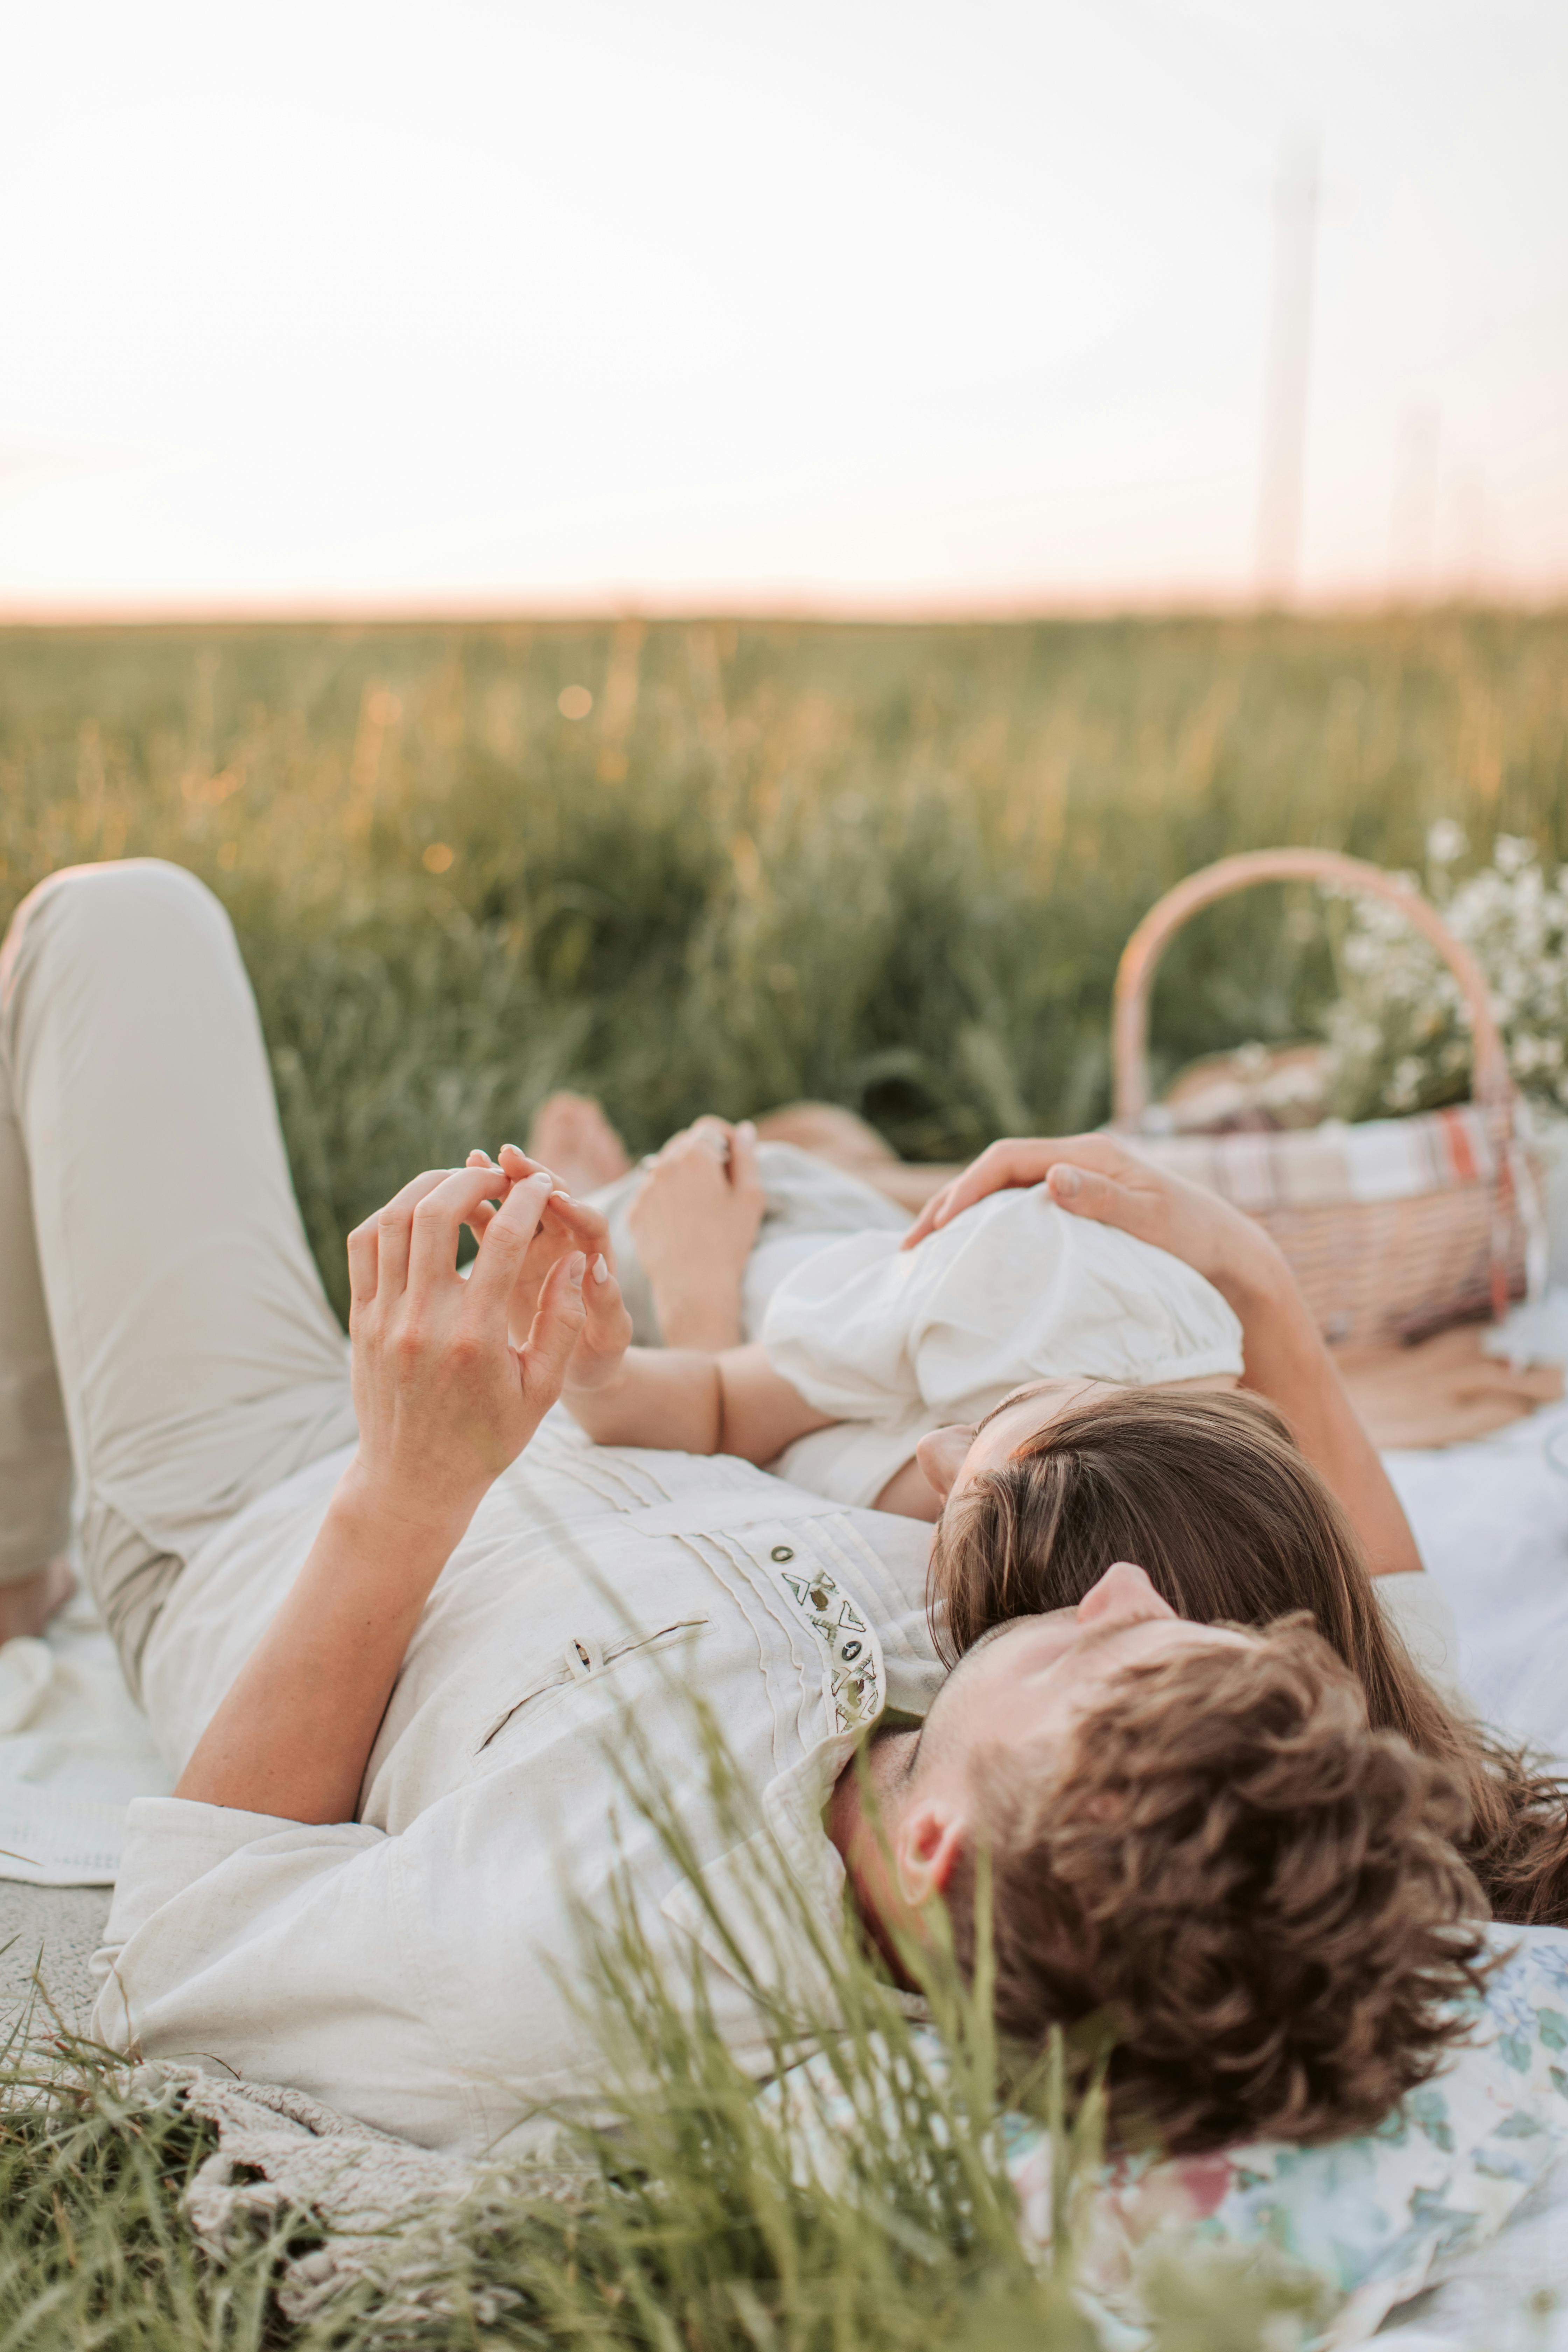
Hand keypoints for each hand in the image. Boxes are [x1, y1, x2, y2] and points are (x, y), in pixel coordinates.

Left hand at [345, 1162, 585, 1536]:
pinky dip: (392, 1214)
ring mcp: (383, 1319)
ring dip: (429, 1187)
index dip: (528, 1199)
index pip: (502, 1240)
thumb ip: (564, 1321)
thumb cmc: (488, 1438)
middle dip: (474, 1180)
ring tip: (462, 1184)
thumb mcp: (542, 1389)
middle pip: (436, 1212)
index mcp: (475, 1338)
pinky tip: (421, 1211)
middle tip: (501, 1177)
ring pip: (394, 1220)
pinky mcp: (360, 1321)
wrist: (413, 1480)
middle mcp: (422, 1322)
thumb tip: (576, 1259)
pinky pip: (365, 1246)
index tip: (544, 1185)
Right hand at [467, 1145, 633, 1391]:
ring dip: (499, 1180)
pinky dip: (474, 1203)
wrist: (573, 1371)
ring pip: (519, 1202)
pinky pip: (491, 1220)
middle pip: (554, 1198)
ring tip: (474, 1160)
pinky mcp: (508, 1253)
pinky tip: (450, 1187)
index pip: (590, 1224)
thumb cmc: (596, 1360)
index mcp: (596, 1261)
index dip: (575, 1209)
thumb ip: (608, 1306)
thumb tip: (596, 1266)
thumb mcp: (608, 1338)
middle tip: (509, 1157)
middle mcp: (567, 1244)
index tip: (555, 1198)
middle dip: (532, 1176)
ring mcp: (536, 1246)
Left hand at [627, 1117, 764, 1349]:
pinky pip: (652, 1192)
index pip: (709, 1127)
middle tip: (723, 1186)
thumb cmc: (729, 1242)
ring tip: (702, 1208)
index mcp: (695, 1155)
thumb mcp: (750, 1196)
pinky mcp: (635, 1211)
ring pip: (666, 1167)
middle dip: (705, 1156)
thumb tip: (744, 1130)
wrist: (693, 1286)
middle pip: (686, 1144)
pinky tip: (683, 1224)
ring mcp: (645, 1188)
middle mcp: (663, 1164)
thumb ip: (747, 1156)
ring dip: (684, 1176)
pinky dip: (667, 1198)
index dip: (728, 1139)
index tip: (737, 1160)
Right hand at [900, 1131, 1283, 1300]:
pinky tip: (969, 1252)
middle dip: (949, 1203)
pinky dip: (986, 1226)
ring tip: (926, 1251)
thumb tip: (1051, 1176)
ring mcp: (1075, 1181)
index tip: (938, 1225)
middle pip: (994, 1171)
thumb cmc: (1196, 1237)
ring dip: (961, 1215)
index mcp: (1088, 1153)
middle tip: (912, 1245)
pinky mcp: (1077, 1204)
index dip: (967, 1187)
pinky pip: (1018, 1209)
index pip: (1008, 1158)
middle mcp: (1076, 1160)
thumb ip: (1105, 1198)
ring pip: (1001, 1191)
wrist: (1228, 1248)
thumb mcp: (1155, 1219)